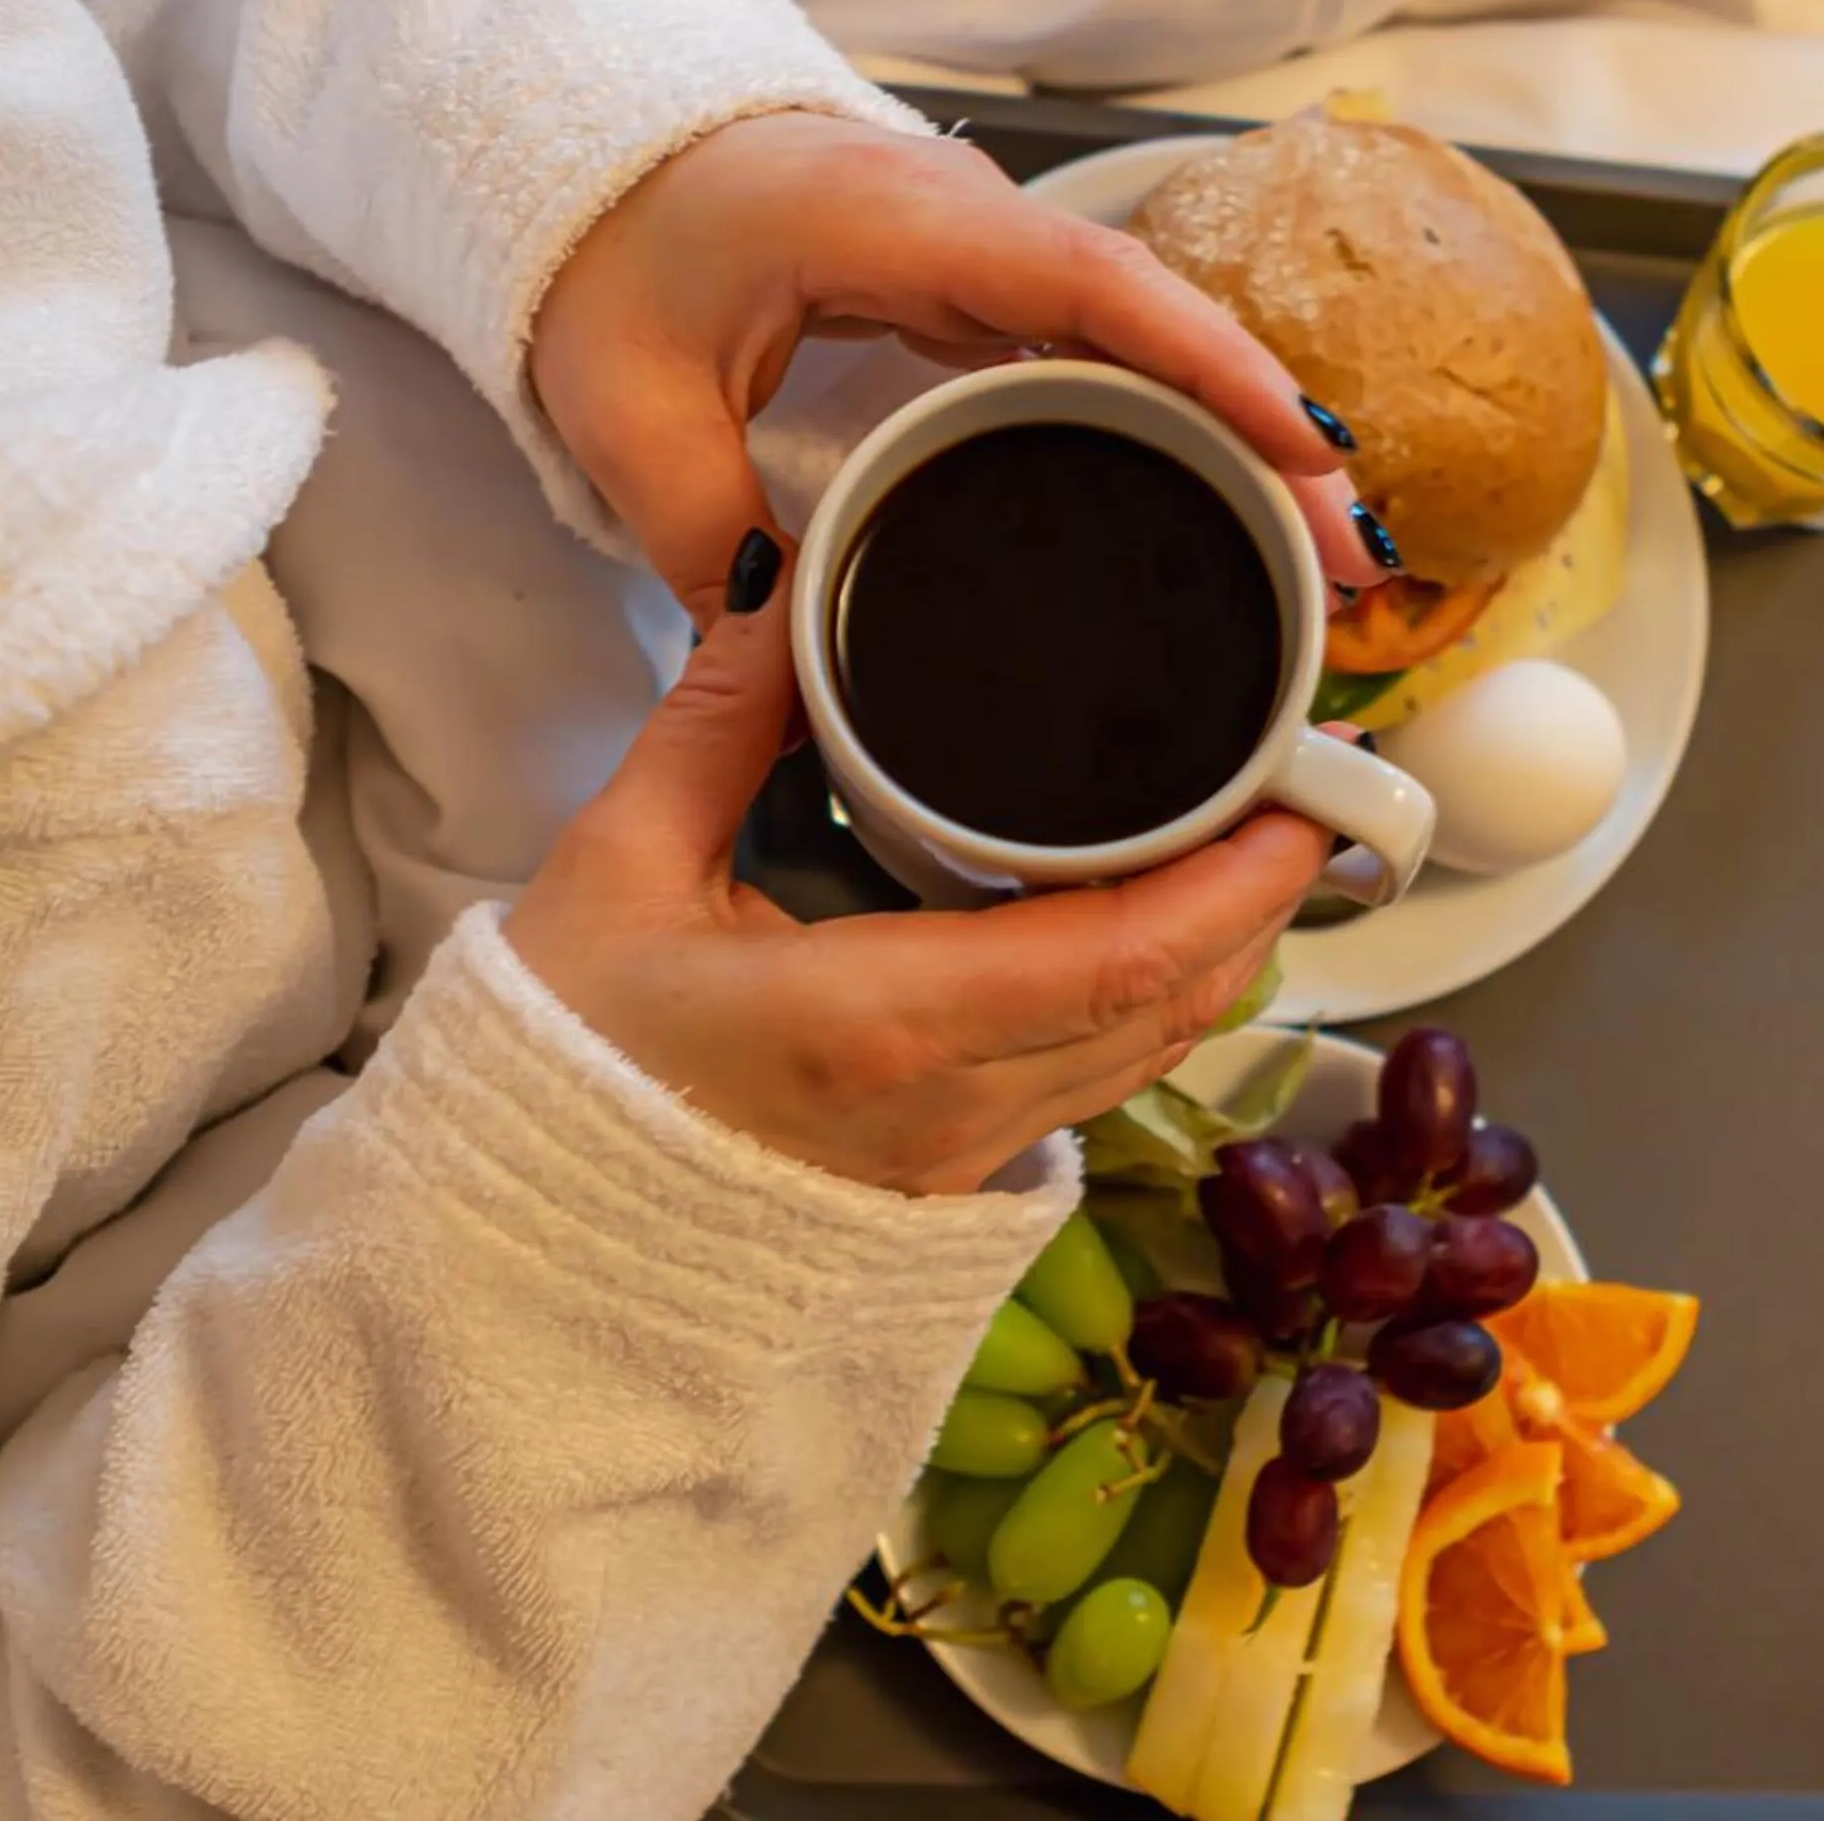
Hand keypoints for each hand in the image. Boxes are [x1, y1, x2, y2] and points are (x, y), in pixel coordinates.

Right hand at [501, 532, 1330, 1195]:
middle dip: (1263, 901)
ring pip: (1149, 1056)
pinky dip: (1155, 1005)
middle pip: (1173, 1005)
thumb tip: (784, 581)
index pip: (1125, 957)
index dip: (1240, 882)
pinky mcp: (947, 1176)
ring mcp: (958, 1156)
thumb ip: (722, 717)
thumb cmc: (561, 1069)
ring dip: (1220, 954)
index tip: (1303, 797)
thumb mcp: (620, 869)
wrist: (516, 1243)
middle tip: (1307, 786)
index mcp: (887, 1025)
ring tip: (1255, 841)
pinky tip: (1157, 930)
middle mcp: (953, 1107)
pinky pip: (1097, 1087)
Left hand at [529, 110, 1385, 615]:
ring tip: (1318, 566)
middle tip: (1346, 567)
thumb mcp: (632, 406)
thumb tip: (789, 651)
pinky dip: (1180, 433)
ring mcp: (988, 257)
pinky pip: (1107, 360)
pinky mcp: (986, 298)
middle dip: (1267, 441)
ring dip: (1240, 447)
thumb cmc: (609, 256)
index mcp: (897, 221)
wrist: (593, 172)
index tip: (1301, 450)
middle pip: (1158, 327)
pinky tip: (1227, 517)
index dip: (1210, 366)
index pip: (1091, 284)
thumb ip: (705, 529)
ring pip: (1148, 348)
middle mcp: (970, 225)